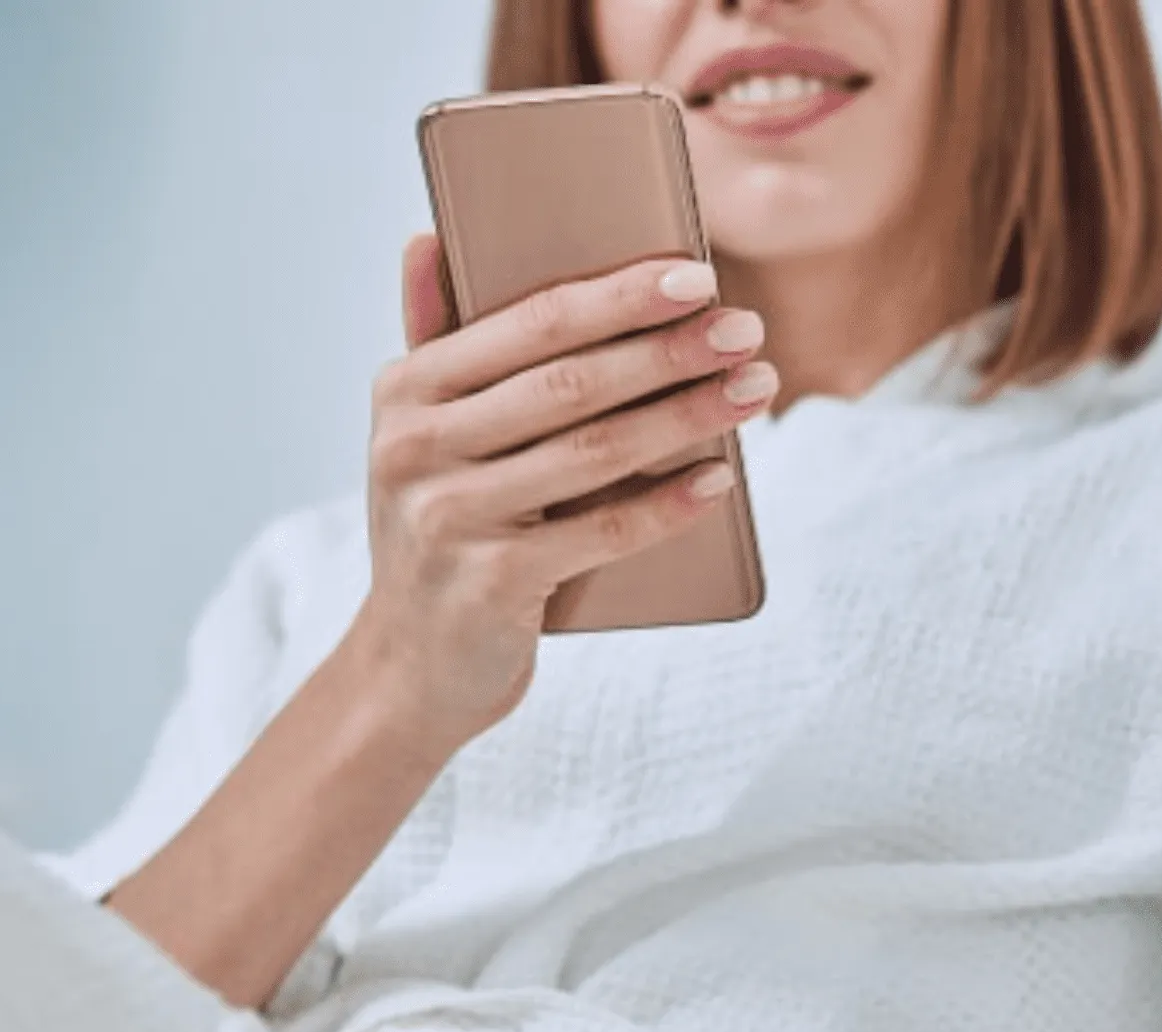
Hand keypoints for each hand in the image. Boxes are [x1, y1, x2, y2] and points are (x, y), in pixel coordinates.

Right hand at [347, 233, 776, 754]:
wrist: (410, 666)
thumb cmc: (442, 527)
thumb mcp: (419, 434)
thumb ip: (431, 339)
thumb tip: (429, 236)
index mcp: (406, 390)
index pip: (530, 323)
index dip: (620, 297)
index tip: (698, 278)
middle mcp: (417, 448)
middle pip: (571, 384)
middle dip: (671, 351)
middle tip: (748, 331)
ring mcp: (450, 519)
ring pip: (595, 453)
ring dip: (688, 416)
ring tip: (756, 390)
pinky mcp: (490, 584)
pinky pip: (601, 533)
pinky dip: (668, 505)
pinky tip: (722, 477)